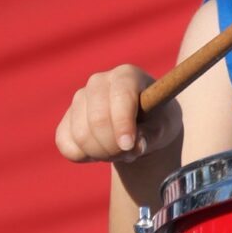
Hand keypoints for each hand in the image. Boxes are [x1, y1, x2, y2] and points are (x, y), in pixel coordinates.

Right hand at [55, 65, 181, 163]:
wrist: (143, 127)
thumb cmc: (157, 121)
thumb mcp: (165, 126)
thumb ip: (152, 135)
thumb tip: (134, 146)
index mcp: (126, 76)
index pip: (120, 96)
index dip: (122, 124)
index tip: (130, 146)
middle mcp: (99, 82)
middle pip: (97, 119)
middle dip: (113, 146)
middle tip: (129, 154)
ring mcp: (79, 99)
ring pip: (81, 135)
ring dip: (102, 154)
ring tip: (120, 152)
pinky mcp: (67, 120)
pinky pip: (66, 145)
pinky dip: (85, 156)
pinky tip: (101, 151)